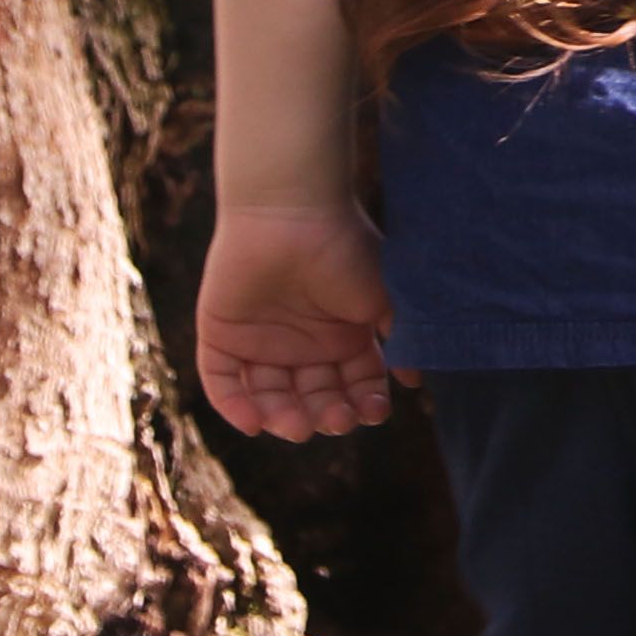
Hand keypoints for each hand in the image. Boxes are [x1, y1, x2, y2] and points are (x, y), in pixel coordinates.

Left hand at [198, 201, 393, 437]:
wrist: (291, 210)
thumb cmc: (345, 248)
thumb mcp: (384, 298)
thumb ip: (401, 339)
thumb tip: (415, 382)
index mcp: (340, 336)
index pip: (352, 385)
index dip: (363, 404)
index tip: (373, 411)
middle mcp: (301, 343)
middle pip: (312, 397)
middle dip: (326, 415)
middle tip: (335, 419)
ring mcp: (259, 341)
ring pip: (269, 396)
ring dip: (283, 418)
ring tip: (297, 426)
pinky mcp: (220, 333)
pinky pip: (222, 381)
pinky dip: (233, 405)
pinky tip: (253, 423)